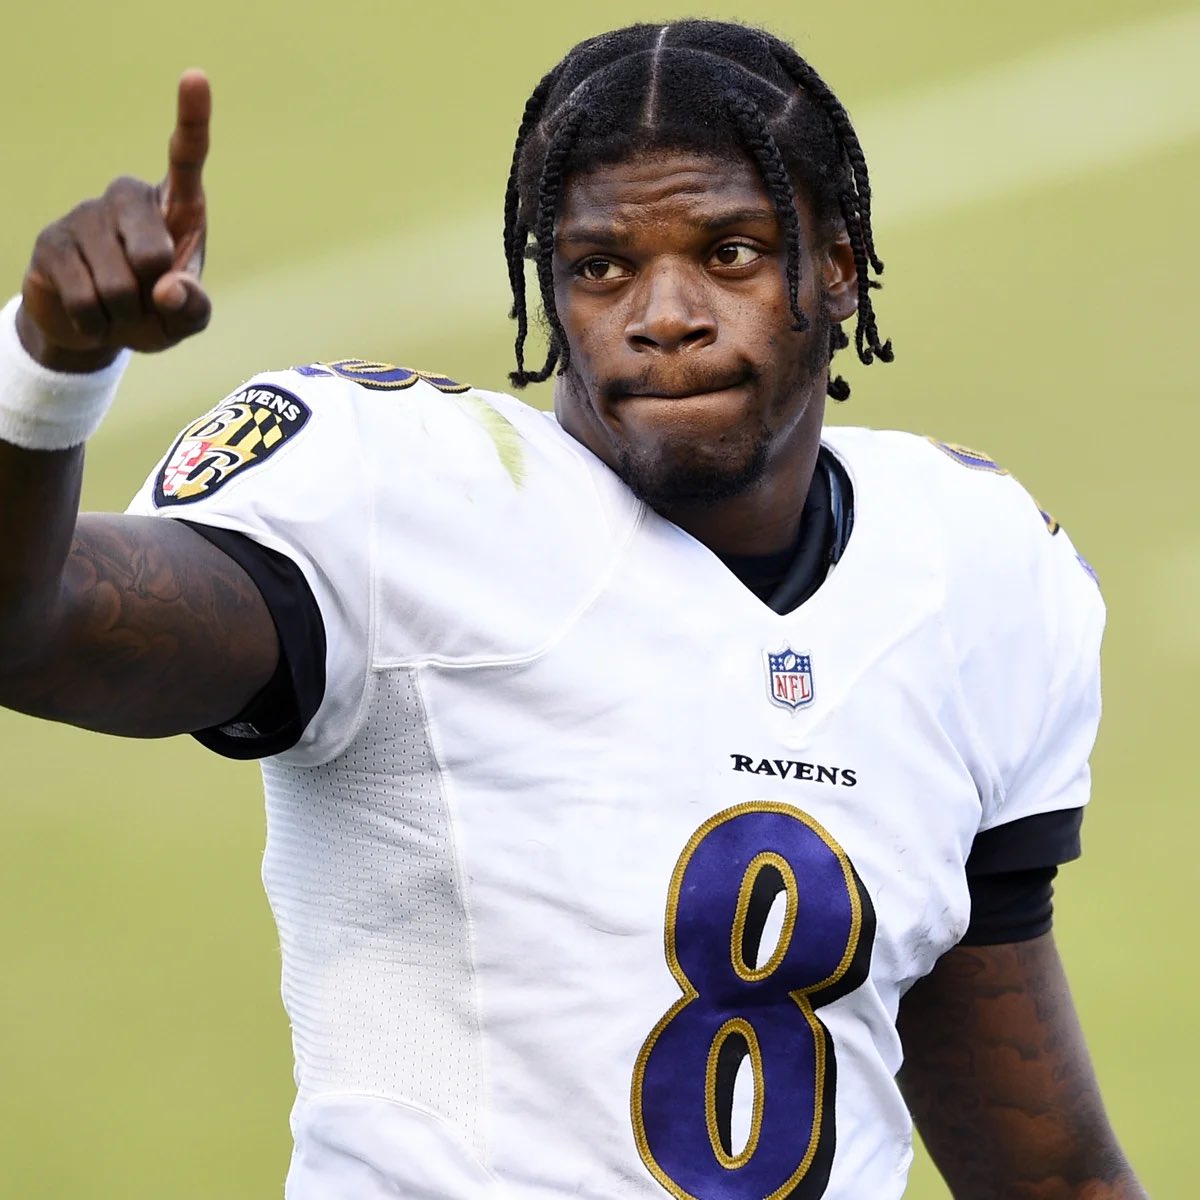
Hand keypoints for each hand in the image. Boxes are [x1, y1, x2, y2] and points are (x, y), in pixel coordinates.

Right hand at [16, 70, 212, 371]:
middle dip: (154, 294)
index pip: (186, 157)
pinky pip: (85, 297)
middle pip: (150, 252)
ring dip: (125, 313)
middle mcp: (128, 199)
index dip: (192, 120)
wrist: (100, 329)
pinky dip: (98, 322)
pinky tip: (95, 315)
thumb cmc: (157, 311)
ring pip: (116, 284)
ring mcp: (85, 215)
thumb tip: (167, 289)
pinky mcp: (52, 241)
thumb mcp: (187, 317)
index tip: (196, 76)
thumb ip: (194, 307)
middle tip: (149, 299)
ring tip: (120, 307)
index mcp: (175, 206)